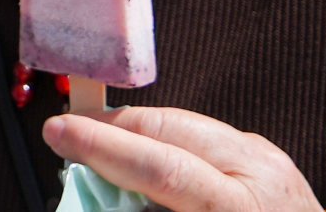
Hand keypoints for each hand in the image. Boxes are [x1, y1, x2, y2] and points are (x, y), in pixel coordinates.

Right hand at [42, 104, 320, 211]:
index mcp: (239, 209)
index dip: (102, 147)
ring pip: (185, 122)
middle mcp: (259, 174)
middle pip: (171, 128)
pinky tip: (145, 157)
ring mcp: (267, 158)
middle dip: (111, 127)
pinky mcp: (267, 153)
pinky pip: (203, 135)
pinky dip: (167, 141)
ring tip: (100, 146)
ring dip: (136, 131)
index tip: (58, 132)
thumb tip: (97, 192)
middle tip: (66, 134)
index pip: (162, 167)